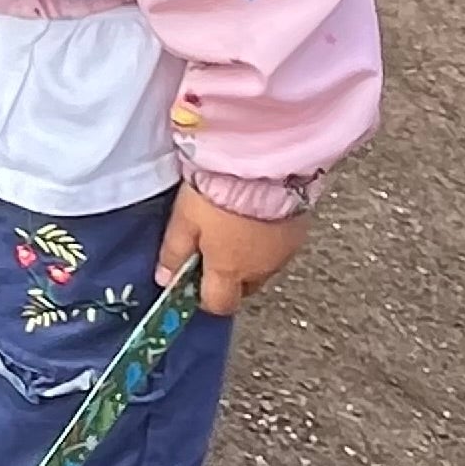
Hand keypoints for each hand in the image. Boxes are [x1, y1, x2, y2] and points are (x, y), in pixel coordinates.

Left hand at [155, 184, 307, 317]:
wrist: (262, 161)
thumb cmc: (219, 190)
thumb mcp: (184, 220)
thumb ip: (174, 253)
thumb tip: (165, 279)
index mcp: (230, 271)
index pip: (219, 304)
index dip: (204, 296)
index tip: (193, 278)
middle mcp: (261, 269)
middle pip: (244, 287)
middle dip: (229, 276)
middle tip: (213, 249)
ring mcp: (284, 252)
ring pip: (264, 267)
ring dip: (249, 257)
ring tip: (234, 226)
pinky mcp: (300, 231)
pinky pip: (280, 247)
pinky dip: (267, 240)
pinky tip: (257, 217)